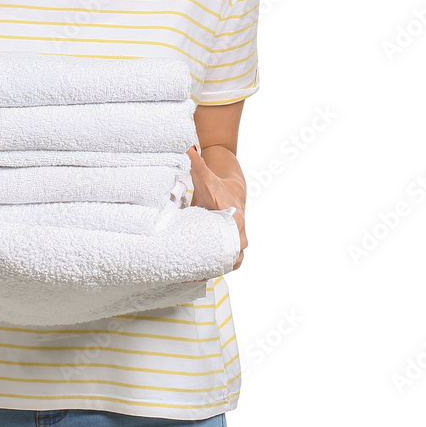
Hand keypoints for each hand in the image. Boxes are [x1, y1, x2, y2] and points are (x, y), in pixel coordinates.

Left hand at [186, 146, 246, 270]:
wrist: (230, 191)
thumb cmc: (216, 186)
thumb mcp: (205, 176)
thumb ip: (196, 163)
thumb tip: (188, 148)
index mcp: (235, 218)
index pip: (235, 239)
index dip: (225, 251)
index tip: (210, 258)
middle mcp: (238, 233)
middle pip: (232, 256)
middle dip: (216, 265)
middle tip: (195, 274)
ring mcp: (234, 242)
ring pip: (229, 263)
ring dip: (214, 270)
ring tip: (193, 278)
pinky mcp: (226, 247)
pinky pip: (223, 262)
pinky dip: (213, 270)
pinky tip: (196, 277)